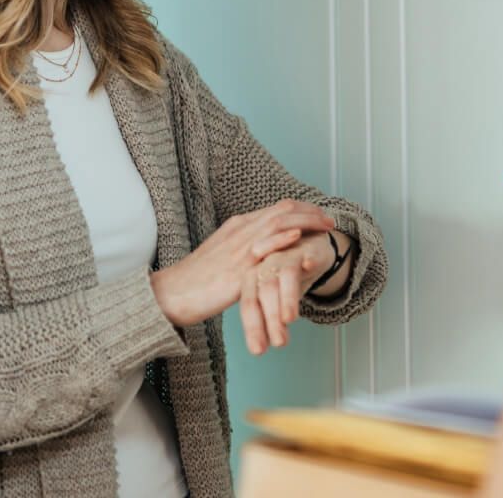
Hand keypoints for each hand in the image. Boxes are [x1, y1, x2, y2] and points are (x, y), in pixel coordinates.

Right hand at [149, 200, 334, 327]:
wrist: (172, 293)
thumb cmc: (197, 279)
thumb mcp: (223, 256)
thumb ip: (244, 249)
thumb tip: (263, 251)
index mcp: (238, 226)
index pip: (277, 209)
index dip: (301, 210)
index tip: (318, 215)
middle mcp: (241, 232)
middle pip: (282, 211)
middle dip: (310, 213)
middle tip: (330, 220)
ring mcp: (239, 248)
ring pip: (276, 223)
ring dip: (305, 222)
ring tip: (325, 227)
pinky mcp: (236, 268)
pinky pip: (262, 249)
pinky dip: (281, 239)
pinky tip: (297, 238)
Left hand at [237, 232, 331, 355]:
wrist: (308, 246)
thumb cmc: (286, 276)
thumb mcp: (274, 298)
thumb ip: (266, 319)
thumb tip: (259, 349)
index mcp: (252, 278)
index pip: (248, 304)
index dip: (253, 327)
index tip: (258, 351)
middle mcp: (266, 265)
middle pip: (264, 291)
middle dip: (271, 318)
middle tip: (279, 342)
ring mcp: (286, 254)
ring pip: (284, 274)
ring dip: (287, 297)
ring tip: (290, 319)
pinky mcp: (307, 247)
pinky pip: (306, 253)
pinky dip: (307, 260)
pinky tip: (308, 266)